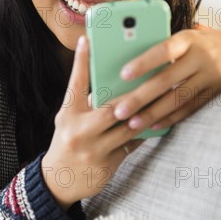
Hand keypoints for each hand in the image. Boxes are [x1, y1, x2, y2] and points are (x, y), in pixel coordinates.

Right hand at [41, 35, 142, 210]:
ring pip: (127, 128)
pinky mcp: (107, 164)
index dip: (81, 60)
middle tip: (151, 79)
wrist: (58, 180)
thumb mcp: (69, 119)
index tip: (87, 39)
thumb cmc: (67, 140)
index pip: (75, 83)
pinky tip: (157, 123)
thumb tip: (108, 80)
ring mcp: (93, 149)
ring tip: (162, 100)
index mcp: (68, 114)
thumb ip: (86, 102)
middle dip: (132, 96)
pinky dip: (144, 133)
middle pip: (111, 108)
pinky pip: (132, 145)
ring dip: (145, 115)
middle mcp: (78, 130)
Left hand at [111, 27, 220, 131]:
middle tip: (117, 111)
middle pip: (167, 80)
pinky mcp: (217, 94)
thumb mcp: (191, 36)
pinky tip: (154, 126)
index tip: (123, 74)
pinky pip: (191, 108)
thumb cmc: (208, 41)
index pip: (165, 50)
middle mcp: (202, 57)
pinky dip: (171, 118)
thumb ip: (167, 46)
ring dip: (153, 113)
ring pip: (178, 98)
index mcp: (190, 39)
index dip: (144, 62)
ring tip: (131, 124)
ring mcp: (212, 77)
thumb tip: (129, 57)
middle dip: (140, 97)